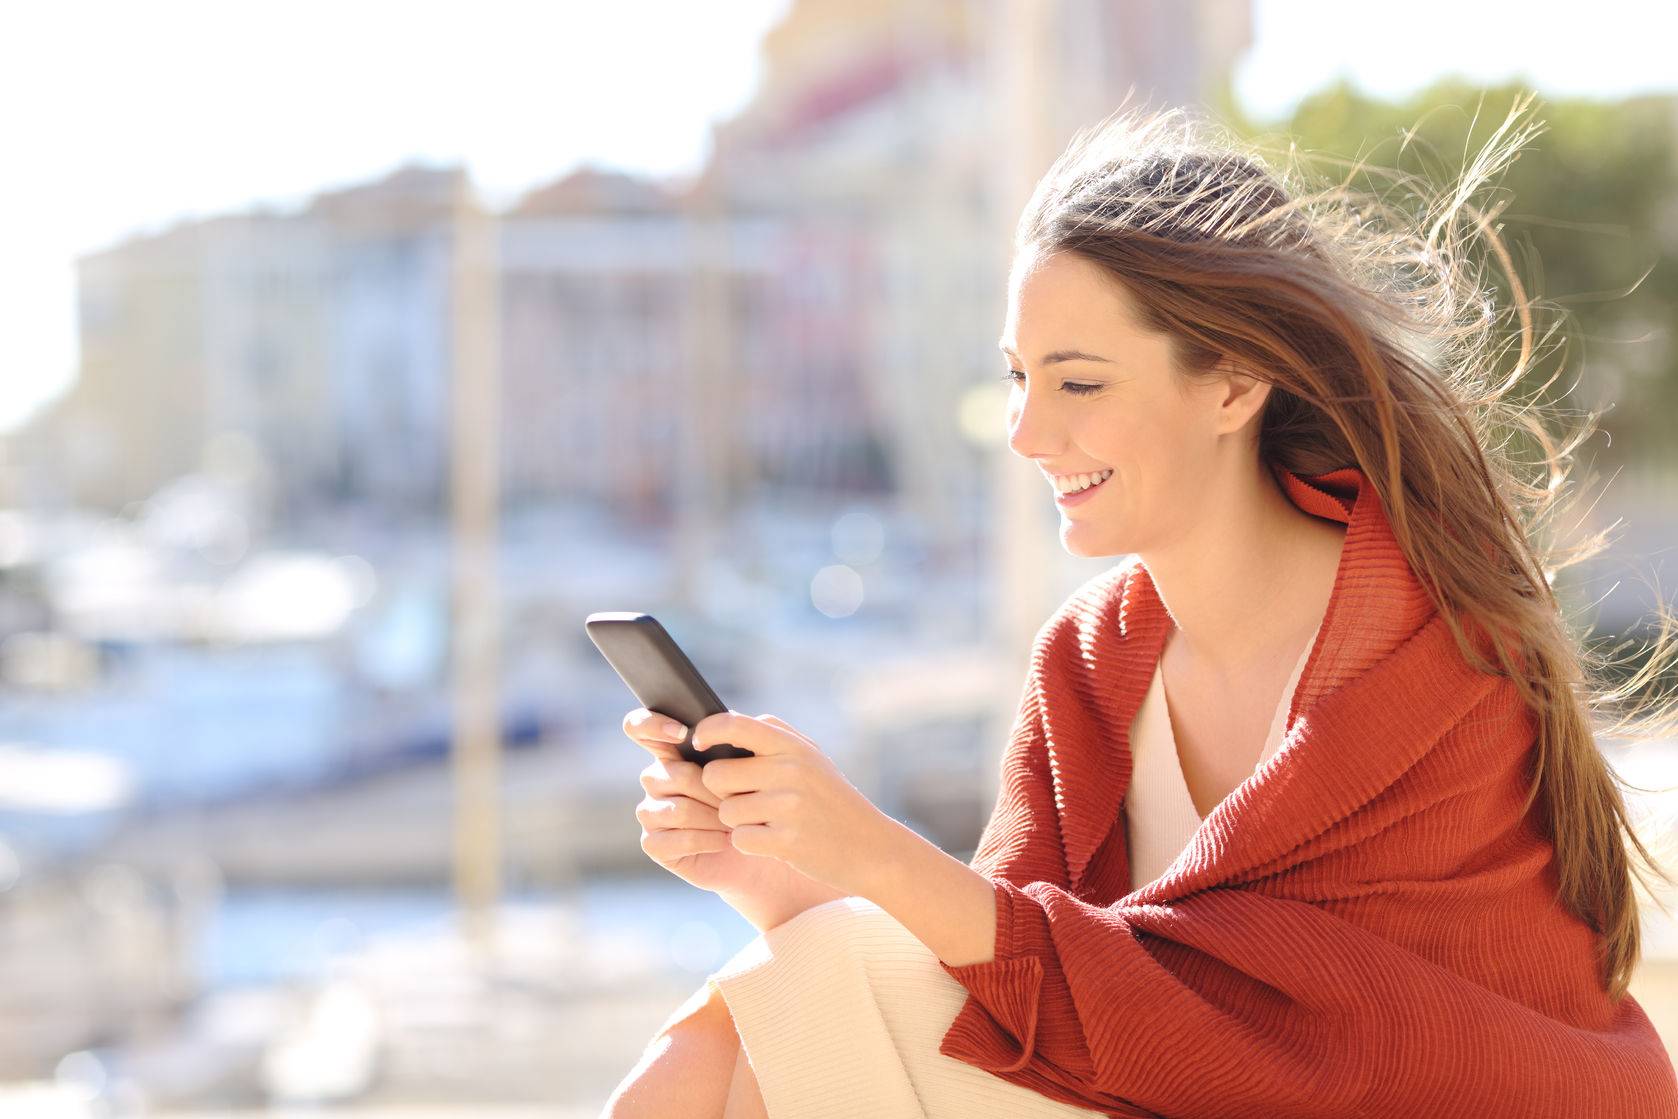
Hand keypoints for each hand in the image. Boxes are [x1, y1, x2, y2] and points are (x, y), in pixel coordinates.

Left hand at [694, 711, 893, 899]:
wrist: (870, 845)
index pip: (733, 725)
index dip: (706, 731)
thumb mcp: (811, 757)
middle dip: (722, 791)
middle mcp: (789, 771)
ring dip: (737, 820)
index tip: (697, 743)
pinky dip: (750, 843)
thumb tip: (727, 721)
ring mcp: (788, 806)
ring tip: (767, 821)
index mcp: (792, 746)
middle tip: (745, 798)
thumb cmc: (831, 799)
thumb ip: (773, 736)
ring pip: (726, 811)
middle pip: (716, 775)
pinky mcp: (786, 841)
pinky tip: (774, 841)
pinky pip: (740, 839)